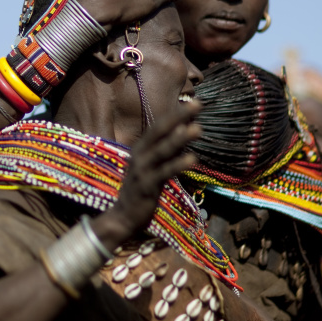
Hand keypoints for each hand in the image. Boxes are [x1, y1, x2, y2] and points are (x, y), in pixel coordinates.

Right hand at [109, 100, 201, 237]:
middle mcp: (139, 154)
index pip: (160, 126)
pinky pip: (164, 173)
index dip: (177, 113)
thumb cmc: (141, 189)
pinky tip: (192, 158)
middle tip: (198, 104)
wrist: (123, 217)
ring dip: (180, 139)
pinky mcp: (146, 186)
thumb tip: (184, 130)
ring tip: (198, 129)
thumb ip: (168, 150)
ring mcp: (141, 170)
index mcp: (141, 148)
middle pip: (160, 131)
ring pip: (162, 150)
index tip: (195, 103)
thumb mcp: (155, 166)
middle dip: (179, 117)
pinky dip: (178, 165)